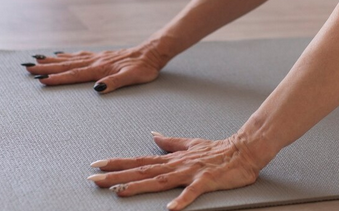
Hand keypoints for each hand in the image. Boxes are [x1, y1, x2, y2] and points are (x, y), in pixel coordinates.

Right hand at [22, 44, 167, 92]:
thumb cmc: (144, 68)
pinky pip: (79, 55)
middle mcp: (96, 61)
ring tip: (37, 59)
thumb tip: (97, 88)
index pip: (75, 74)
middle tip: (27, 67)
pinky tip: (60, 55)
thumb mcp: (133, 77)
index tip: (40, 80)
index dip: (57, 78)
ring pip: (70, 59)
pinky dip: (66, 56)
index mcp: (101, 68)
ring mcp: (98, 57)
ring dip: (53, 60)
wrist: (153, 52)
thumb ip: (115, 82)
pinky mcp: (101, 56)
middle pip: (67, 65)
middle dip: (46, 67)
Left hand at [87, 133, 269, 209]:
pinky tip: (170, 210)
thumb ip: (170, 142)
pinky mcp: (206, 181)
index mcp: (172, 159)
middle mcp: (176, 165)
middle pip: (142, 170)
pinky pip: (192, 192)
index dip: (117, 163)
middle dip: (117, 175)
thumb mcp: (190, 144)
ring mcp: (190, 172)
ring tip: (118, 192)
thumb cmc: (218, 150)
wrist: (244, 150)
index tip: (96, 165)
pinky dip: (181, 200)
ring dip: (138, 186)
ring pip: (159, 180)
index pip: (139, 160)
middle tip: (94, 180)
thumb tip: (153, 135)